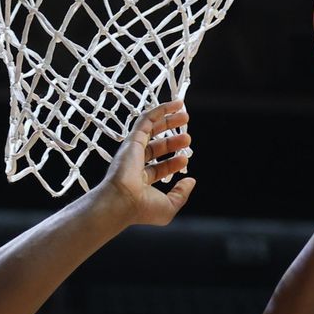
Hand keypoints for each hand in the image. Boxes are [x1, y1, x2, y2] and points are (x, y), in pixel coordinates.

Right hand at [100, 100, 196, 225]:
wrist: (122, 202)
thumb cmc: (142, 209)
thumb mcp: (169, 206)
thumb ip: (181, 194)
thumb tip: (190, 180)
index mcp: (141, 181)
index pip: (159, 168)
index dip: (174, 163)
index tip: (185, 160)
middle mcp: (135, 165)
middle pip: (156, 147)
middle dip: (172, 141)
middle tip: (188, 137)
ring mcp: (133, 151)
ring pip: (151, 130)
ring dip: (168, 121)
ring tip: (185, 115)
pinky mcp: (132, 140)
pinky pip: (146, 120)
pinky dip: (159, 111)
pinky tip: (174, 104)